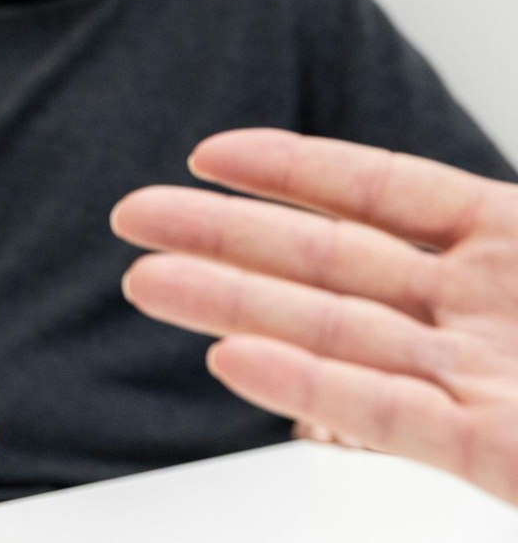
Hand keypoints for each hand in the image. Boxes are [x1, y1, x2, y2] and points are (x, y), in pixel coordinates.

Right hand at [112, 129, 517, 504]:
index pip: (386, 193)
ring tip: (146, 284)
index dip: (295, 170)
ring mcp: (485, 381)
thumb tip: (416, 185)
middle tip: (132, 218)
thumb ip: (513, 224)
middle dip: (225, 236)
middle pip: (334, 261)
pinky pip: (391, 416)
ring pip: (338, 334)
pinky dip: (310, 387)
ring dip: (236, 307)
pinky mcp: (496, 455)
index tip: (208, 157)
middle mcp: (487, 310)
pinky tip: (233, 360)